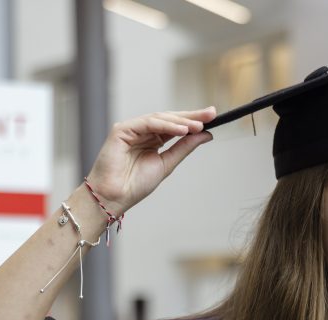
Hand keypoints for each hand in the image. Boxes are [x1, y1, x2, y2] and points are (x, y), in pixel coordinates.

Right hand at [86, 107, 216, 211]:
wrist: (114, 197)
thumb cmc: (135, 185)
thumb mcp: (167, 163)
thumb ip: (184, 147)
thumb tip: (206, 134)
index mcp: (152, 140)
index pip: (175, 126)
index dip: (193, 121)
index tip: (213, 117)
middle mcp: (142, 132)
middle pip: (169, 119)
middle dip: (190, 116)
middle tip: (210, 114)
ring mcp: (131, 129)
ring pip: (160, 118)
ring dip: (180, 121)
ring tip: (198, 126)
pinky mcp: (121, 130)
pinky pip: (147, 123)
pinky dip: (165, 125)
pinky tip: (181, 130)